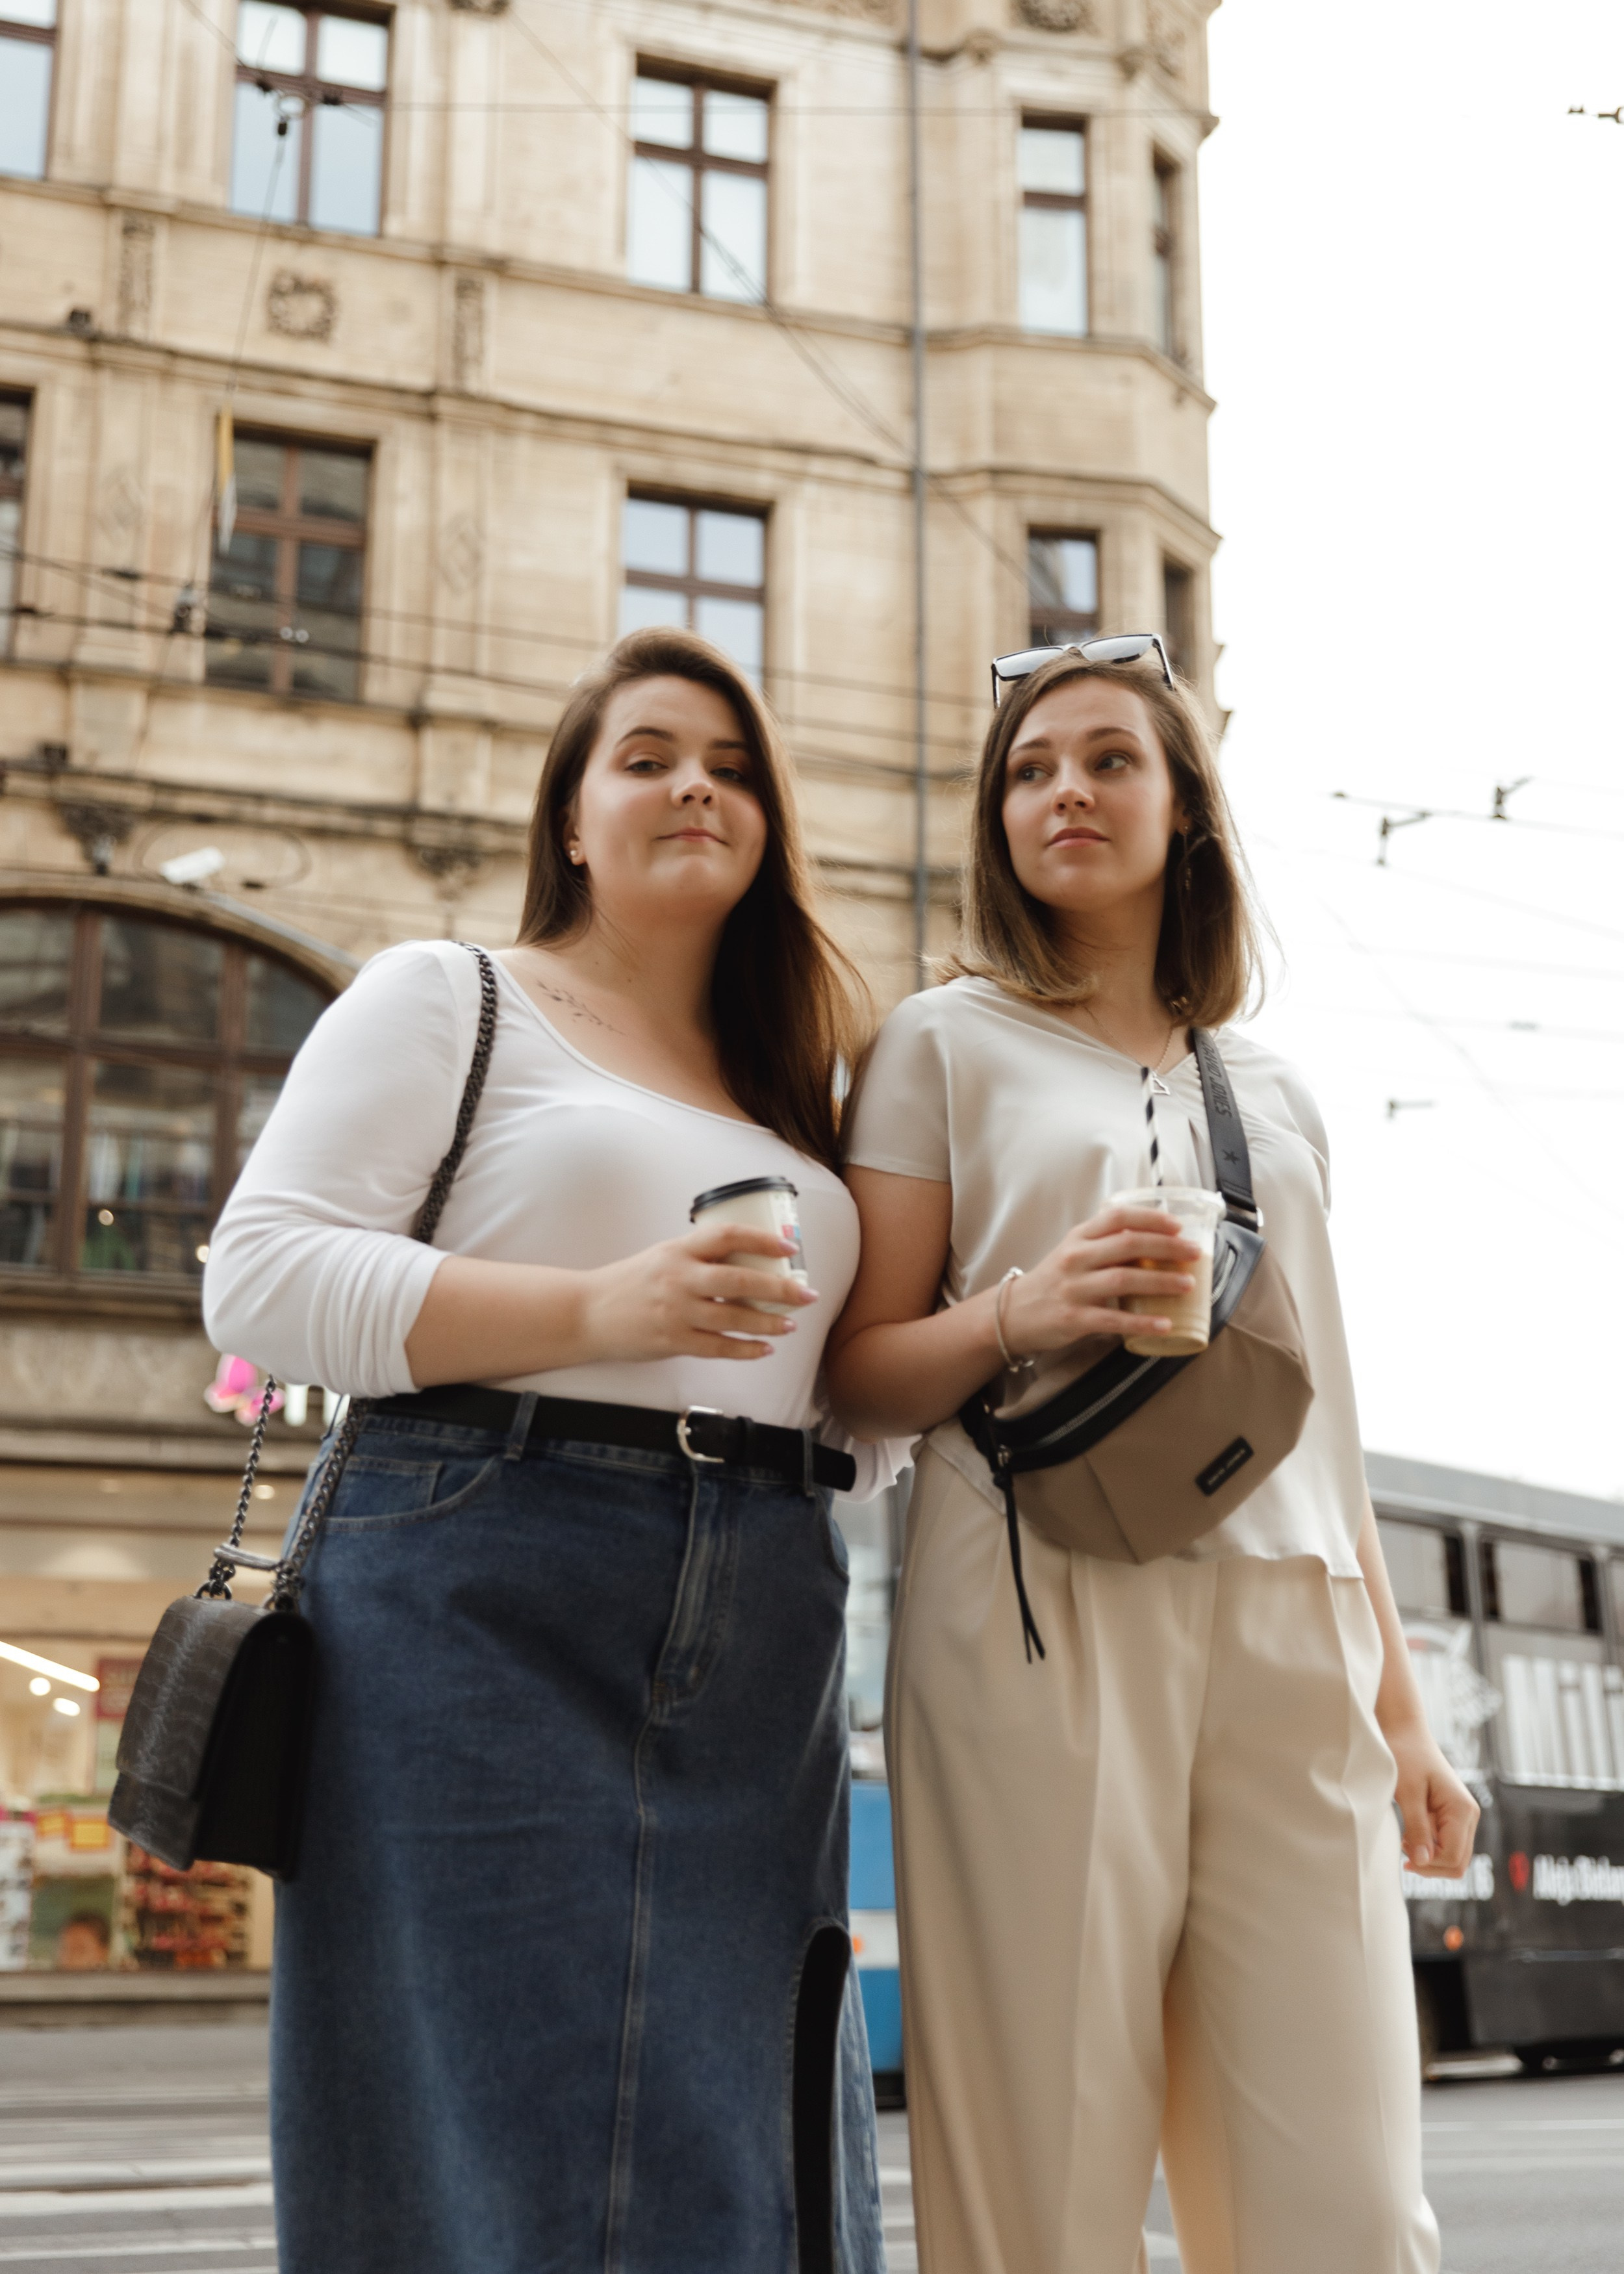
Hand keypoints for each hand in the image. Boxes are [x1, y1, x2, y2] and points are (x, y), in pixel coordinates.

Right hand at [576, 1222, 817, 1364]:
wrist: (588, 1313)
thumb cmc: (630, 1283)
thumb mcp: (663, 1257)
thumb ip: (698, 1258)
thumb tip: (747, 1262)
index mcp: (678, 1251)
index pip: (727, 1236)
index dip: (762, 1239)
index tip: (790, 1245)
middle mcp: (679, 1278)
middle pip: (739, 1280)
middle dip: (780, 1287)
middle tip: (806, 1294)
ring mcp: (676, 1312)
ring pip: (733, 1317)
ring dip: (768, 1322)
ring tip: (790, 1324)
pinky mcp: (672, 1341)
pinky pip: (717, 1347)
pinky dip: (745, 1349)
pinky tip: (763, 1349)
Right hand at [998, 1203, 1201, 1358]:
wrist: (1015, 1313)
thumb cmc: (1055, 1280)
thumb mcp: (1074, 1251)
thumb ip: (1106, 1242)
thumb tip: (1156, 1237)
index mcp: (1079, 1236)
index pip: (1118, 1217)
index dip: (1151, 1219)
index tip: (1178, 1226)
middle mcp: (1076, 1258)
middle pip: (1128, 1245)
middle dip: (1167, 1248)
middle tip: (1195, 1254)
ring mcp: (1074, 1288)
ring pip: (1125, 1279)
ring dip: (1161, 1282)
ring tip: (1188, 1286)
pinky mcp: (1074, 1318)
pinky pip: (1114, 1319)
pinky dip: (1142, 1322)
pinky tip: (1164, 1325)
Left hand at [1386, 1717, 1480, 1876]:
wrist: (1405, 1732)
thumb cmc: (1405, 1756)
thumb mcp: (1407, 1793)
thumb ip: (1417, 1828)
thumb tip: (1423, 1862)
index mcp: (1462, 1810)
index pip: (1453, 1857)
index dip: (1428, 1864)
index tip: (1402, 1852)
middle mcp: (1468, 1816)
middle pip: (1458, 1862)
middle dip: (1430, 1864)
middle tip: (1402, 1847)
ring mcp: (1462, 1818)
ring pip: (1452, 1856)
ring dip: (1428, 1855)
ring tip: (1404, 1838)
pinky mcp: (1451, 1817)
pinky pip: (1444, 1844)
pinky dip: (1427, 1846)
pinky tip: (1409, 1834)